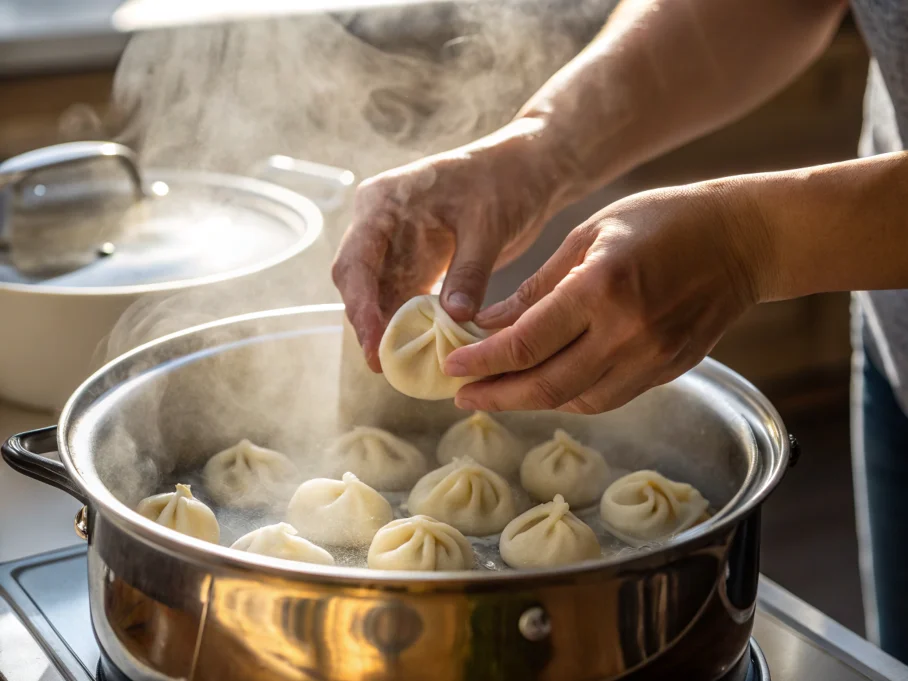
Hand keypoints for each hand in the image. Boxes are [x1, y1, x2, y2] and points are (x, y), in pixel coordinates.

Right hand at [332, 119, 569, 370]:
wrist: (526, 171)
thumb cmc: (504, 182)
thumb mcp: (487, 225)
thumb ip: (469, 271)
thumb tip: (453, 317)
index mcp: (383, 204)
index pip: (356, 261)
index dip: (360, 306)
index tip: (373, 343)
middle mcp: (379, 226)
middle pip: (358, 284)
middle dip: (369, 324)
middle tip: (384, 365)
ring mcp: (395, 247)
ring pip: (378, 297)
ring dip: (388, 329)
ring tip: (401, 366)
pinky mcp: (416, 265)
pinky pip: (403, 300)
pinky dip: (410, 324)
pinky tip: (422, 348)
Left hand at [445, 181, 772, 412]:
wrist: (743, 240)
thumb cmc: (663, 220)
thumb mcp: (590, 233)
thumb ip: (538, 286)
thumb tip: (491, 323)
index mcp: (601, 288)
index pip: (526, 344)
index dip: (482, 362)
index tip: (452, 367)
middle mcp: (626, 333)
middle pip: (545, 386)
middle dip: (495, 396)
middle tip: (461, 395)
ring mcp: (651, 359)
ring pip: (575, 401)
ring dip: (529, 402)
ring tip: (495, 393)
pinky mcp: (668, 371)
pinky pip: (606, 397)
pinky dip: (568, 397)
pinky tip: (543, 386)